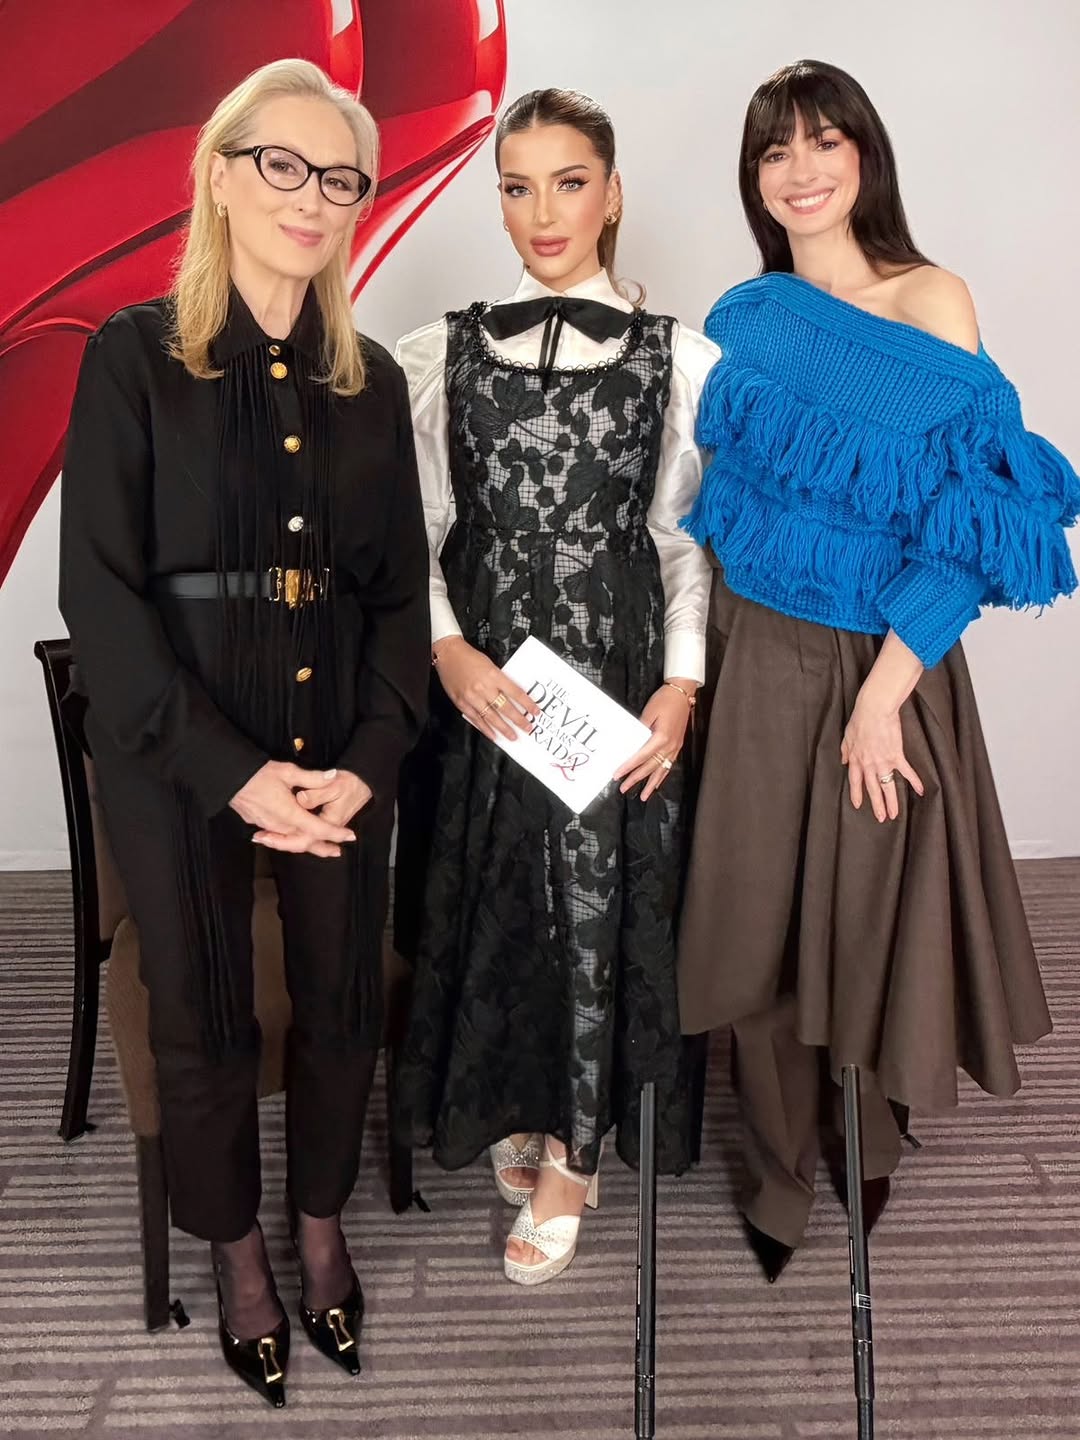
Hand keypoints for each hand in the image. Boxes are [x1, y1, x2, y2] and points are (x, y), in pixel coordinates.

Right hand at [230, 762, 357, 857]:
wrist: (227, 778)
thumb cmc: (257, 773)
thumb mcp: (287, 771)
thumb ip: (312, 777)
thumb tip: (332, 776)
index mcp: (289, 813)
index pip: (317, 829)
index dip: (335, 833)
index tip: (349, 836)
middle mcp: (278, 824)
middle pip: (304, 841)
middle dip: (322, 847)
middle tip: (337, 851)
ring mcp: (266, 826)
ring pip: (290, 841)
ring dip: (306, 844)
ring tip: (320, 847)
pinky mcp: (257, 823)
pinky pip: (278, 836)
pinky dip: (290, 840)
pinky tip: (293, 838)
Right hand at [433, 636, 539, 740]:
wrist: (448, 654)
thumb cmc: (469, 657)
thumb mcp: (491, 665)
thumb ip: (501, 680)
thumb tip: (513, 695)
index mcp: (493, 675)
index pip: (515, 693)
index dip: (527, 704)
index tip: (535, 711)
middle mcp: (483, 687)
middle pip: (505, 707)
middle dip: (519, 720)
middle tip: (528, 728)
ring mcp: (472, 697)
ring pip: (491, 717)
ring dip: (504, 729)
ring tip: (513, 736)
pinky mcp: (461, 703)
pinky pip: (476, 719)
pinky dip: (486, 729)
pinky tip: (493, 735)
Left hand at [613, 679, 696, 800]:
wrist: (682, 693)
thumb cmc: (665, 700)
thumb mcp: (649, 712)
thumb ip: (640, 730)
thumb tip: (629, 743)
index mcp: (661, 737)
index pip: (641, 756)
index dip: (628, 767)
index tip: (617, 774)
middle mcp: (670, 745)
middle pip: (650, 767)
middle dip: (636, 778)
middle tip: (623, 787)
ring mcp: (675, 747)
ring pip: (661, 770)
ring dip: (650, 784)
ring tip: (643, 796)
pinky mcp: (677, 746)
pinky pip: (669, 765)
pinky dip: (662, 776)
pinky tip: (657, 783)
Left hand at [841, 694, 924, 821]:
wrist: (874, 710)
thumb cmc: (860, 719)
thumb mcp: (847, 735)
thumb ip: (845, 750)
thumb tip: (843, 761)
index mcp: (856, 759)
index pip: (855, 781)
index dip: (857, 794)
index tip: (858, 805)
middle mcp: (869, 764)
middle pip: (873, 789)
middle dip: (876, 805)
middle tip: (881, 818)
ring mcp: (883, 761)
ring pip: (887, 786)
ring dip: (891, 801)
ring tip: (895, 815)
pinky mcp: (896, 755)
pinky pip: (906, 772)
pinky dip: (914, 781)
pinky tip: (920, 791)